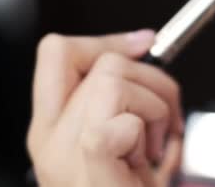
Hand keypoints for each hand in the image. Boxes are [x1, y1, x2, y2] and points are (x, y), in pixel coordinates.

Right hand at [27, 30, 183, 186]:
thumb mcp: (118, 138)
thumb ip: (119, 95)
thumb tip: (142, 41)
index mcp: (51, 127)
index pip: (56, 52)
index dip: (106, 41)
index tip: (142, 45)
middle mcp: (49, 139)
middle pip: (102, 62)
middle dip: (151, 78)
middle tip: (164, 116)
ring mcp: (65, 157)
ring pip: (113, 82)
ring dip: (154, 109)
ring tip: (154, 147)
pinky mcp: (90, 173)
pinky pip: (120, 123)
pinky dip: (147, 133)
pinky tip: (147, 162)